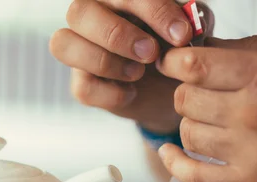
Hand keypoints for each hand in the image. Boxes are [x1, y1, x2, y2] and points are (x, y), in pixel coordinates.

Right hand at [49, 0, 196, 132]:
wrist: (170, 88)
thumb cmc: (174, 47)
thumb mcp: (191, 29)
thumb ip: (192, 19)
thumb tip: (188, 22)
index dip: (154, 11)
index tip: (182, 34)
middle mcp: (90, 17)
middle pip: (78, 12)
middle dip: (117, 35)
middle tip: (150, 53)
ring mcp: (78, 50)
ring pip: (64, 45)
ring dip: (105, 61)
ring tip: (138, 73)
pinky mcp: (80, 83)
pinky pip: (82, 86)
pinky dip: (111, 94)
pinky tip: (132, 93)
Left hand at [156, 35, 256, 181]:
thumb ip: (248, 51)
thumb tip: (200, 46)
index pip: (194, 65)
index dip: (174, 62)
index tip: (171, 63)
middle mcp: (256, 113)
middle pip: (185, 99)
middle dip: (188, 92)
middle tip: (201, 93)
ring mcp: (251, 152)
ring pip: (187, 133)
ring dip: (192, 124)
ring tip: (209, 121)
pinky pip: (191, 175)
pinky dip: (175, 163)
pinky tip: (170, 153)